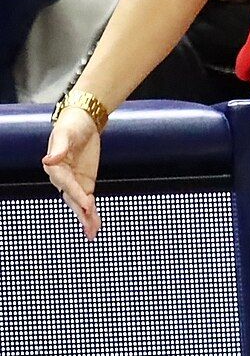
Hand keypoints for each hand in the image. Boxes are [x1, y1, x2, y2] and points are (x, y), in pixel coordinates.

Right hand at [42, 107, 101, 239]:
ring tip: (93, 233)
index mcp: (55, 167)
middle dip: (81, 213)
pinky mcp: (85, 183)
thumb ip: (58, 148)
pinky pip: (88, 201)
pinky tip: (95, 226)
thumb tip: (48, 160)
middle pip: (71, 198)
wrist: (83, 122)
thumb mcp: (65, 134)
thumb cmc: (71, 126)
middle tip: (90, 227)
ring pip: (79, 204)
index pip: (66, 184)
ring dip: (87, 219)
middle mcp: (63, 178)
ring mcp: (74, 183)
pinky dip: (92, 213)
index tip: (88, 205)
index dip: (76, 195)